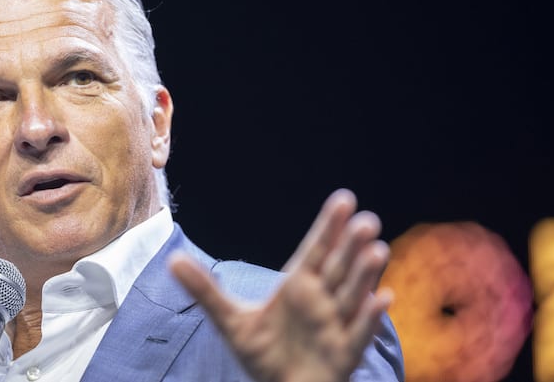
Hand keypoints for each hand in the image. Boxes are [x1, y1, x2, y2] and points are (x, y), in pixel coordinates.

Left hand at [169, 189, 393, 381]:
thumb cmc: (264, 354)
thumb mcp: (230, 321)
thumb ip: (205, 290)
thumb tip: (172, 261)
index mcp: (300, 285)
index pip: (317, 250)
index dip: (330, 226)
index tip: (344, 199)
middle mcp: (322, 300)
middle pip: (339, 267)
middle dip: (352, 245)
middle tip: (366, 220)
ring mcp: (336, 325)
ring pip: (353, 295)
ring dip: (365, 274)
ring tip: (377, 250)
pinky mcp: (343, 354)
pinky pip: (359, 334)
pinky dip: (369, 318)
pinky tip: (381, 299)